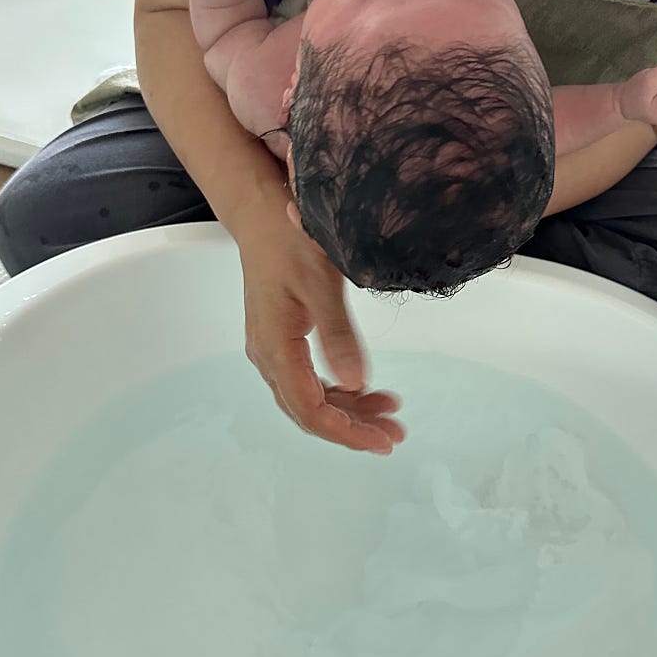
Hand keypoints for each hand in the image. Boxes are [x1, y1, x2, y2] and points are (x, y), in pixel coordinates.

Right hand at [236, 199, 404, 454]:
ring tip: (389, 411)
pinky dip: (337, 390)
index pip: (310, 410)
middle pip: (310, 412)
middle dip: (353, 427)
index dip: (347, 432)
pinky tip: (363, 388)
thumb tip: (356, 382)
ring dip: (348, 410)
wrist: (261, 216)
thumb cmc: (288, 241)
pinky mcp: (280, 340)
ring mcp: (272, 350)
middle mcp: (269, 357)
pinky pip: (307, 379)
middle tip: (395, 433)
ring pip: (310, 398)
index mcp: (276, 348)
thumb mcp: (321, 284)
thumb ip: (338, 335)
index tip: (382, 440)